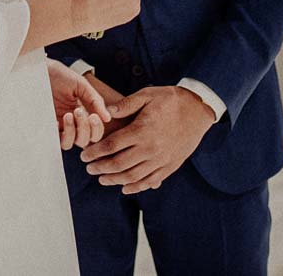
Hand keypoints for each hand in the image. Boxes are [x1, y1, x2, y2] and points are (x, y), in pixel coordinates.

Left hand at [48, 61, 109, 150]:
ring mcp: (59, 125)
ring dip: (73, 131)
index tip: (93, 116)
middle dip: (85, 128)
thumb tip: (108, 118)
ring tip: (69, 114)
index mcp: (84, 113)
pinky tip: (56, 120)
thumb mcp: (82, 86)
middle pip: (85, 140)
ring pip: (71, 143)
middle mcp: (72, 122)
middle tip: (79, 111)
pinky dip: (59, 133)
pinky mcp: (47, 126)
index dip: (97, 128)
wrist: (39, 69)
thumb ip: (95, 101)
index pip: (95, 131)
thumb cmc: (60, 75)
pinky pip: (55, 139)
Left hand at [81, 86, 217, 194]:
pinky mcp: (170, 166)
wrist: (198, 110)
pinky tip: (125, 187)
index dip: (95, 152)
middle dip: (100, 168)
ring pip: (132, 176)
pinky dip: (136, 187)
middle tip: (89, 168)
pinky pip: (150, 181)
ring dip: (114, 180)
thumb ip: (125, 104)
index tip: (84, 155)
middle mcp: (150, 148)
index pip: (112, 146)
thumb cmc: (170, 100)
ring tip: (102, 179)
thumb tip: (106, 112)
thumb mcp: (147, 95)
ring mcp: (161, 159)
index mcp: (142, 130)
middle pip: (118, 164)